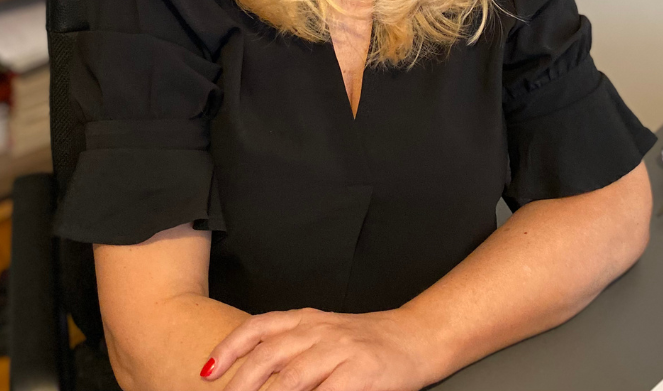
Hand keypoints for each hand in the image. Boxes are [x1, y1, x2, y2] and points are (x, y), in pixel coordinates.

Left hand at [200, 306, 437, 390]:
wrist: (415, 337)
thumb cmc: (365, 343)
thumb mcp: (325, 336)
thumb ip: (293, 351)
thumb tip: (254, 379)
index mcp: (307, 320)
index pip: (260, 327)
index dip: (230, 347)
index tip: (207, 371)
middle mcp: (319, 331)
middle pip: (269, 355)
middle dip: (240, 385)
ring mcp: (340, 350)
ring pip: (292, 377)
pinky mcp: (361, 372)